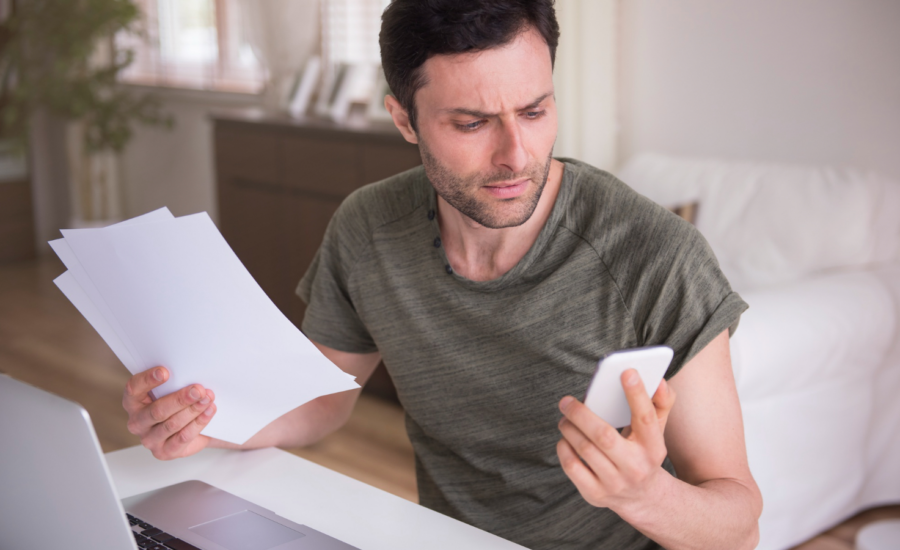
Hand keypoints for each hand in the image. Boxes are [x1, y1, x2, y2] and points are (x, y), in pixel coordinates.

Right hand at [122, 367, 216, 459]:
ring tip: (207, 399)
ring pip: (172, 424)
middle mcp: (137, 422)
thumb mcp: (171, 390)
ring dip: (193, 410)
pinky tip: (208, 411)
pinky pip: (183, 437)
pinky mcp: (164, 452)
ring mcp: (149, 439)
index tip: (165, 372)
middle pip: (157, 411)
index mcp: (133, 402)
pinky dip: (198, 423)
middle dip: (180, 399)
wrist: (191, 428)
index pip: (134, 389)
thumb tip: (191, 372)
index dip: (148, 380)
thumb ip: (174, 382)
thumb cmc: (177, 404)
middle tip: (198, 390)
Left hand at [556, 369, 676, 508]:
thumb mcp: (657, 431)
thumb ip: (661, 404)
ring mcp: (614, 483)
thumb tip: (660, 382)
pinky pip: (571, 466)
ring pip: (584, 449)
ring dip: (569, 428)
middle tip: (566, 401)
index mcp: (654, 448)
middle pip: (604, 436)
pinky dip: (564, 447)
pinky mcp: (594, 494)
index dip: (637, 394)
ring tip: (565, 417)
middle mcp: (636, 468)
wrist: (642, 497)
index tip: (626, 372)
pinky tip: (566, 438)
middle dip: (581, 414)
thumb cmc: (644, 453)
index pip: (645, 417)